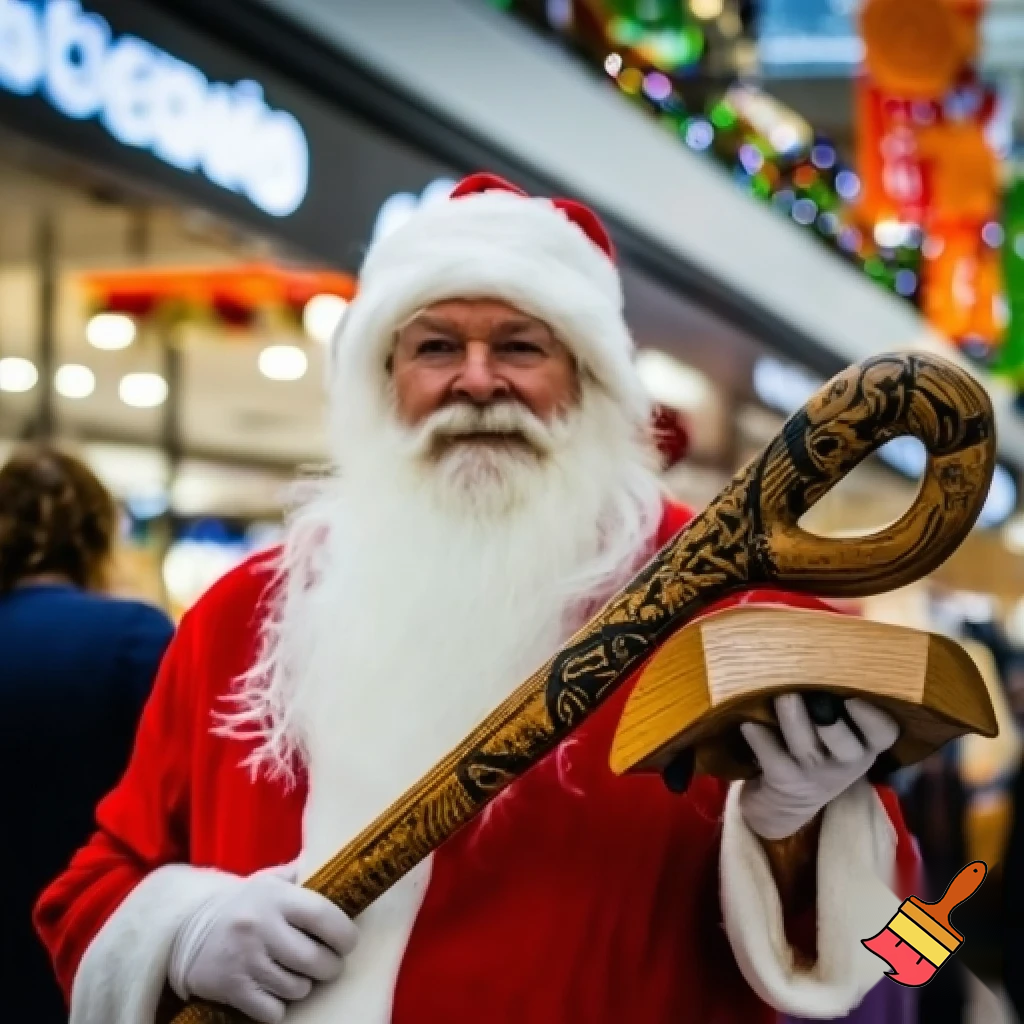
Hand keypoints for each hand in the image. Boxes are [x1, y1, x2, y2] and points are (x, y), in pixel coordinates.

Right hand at [168, 862, 357, 1023]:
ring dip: (304, 985)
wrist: (186, 927)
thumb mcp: (270, 880)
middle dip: (330, 966)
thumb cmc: (243, 904)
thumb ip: (303, 871)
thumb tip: (337, 859)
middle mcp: (260, 927)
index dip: (344, 934)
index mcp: (275, 897)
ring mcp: (245, 960)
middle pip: (314, 959)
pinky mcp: (232, 989)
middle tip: (329, 964)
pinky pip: (273, 1011)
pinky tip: (274, 990)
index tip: (348, 941)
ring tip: (297, 973)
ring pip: (296, 988)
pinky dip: (279, 1006)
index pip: (323, 915)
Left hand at [739, 694, 898, 840]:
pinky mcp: (782, 780)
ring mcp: (812, 774)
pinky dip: (759, 736)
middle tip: (815, 695)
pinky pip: (772, 756)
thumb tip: (820, 654)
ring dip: (792, 717)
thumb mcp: (840, 732)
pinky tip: (749, 722)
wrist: (787, 802)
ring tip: (783, 695)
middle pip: (845, 745)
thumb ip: (836, 700)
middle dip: (830, 720)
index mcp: (865, 744)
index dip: (872, 717)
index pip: (883, 733)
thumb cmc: (817, 749)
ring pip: (806, 746)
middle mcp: (844, 761)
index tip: (854, 697)